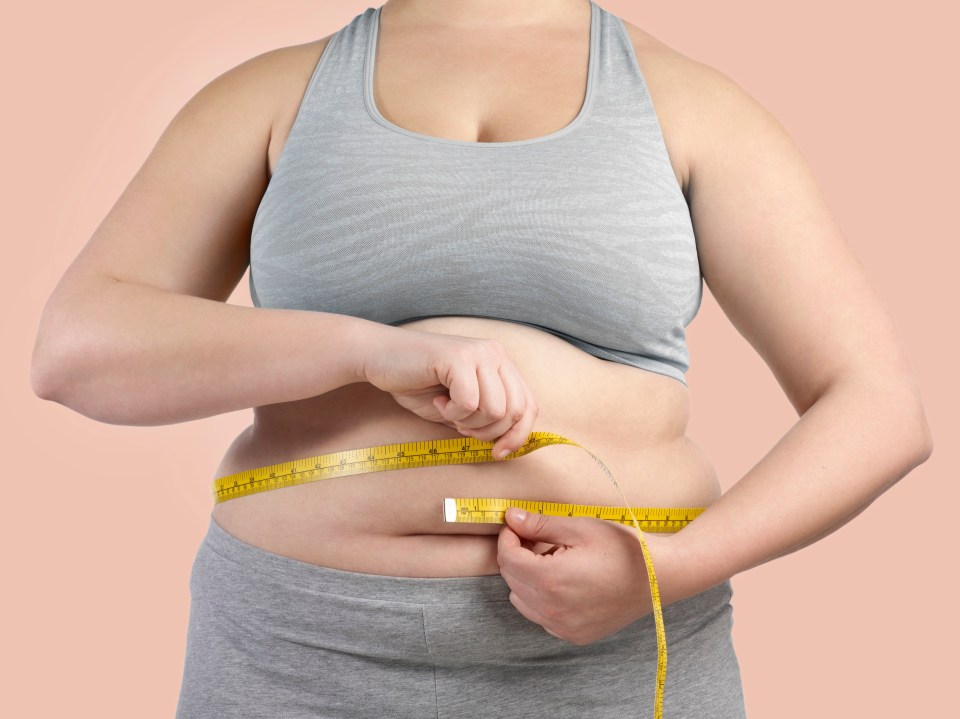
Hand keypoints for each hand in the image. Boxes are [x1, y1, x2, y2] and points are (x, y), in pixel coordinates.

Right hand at [360, 326, 538, 457]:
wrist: (380, 358)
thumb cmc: (419, 385)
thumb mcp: (461, 407)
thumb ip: (486, 419)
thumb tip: (509, 445)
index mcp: (501, 363)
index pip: (529, 405)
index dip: (519, 435)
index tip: (499, 453)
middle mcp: (496, 354)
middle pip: (515, 411)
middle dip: (488, 432)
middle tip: (460, 425)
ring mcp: (479, 353)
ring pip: (495, 410)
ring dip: (467, 422)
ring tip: (447, 409)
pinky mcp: (459, 357)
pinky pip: (469, 403)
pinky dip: (452, 413)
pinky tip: (438, 401)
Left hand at [497, 507, 678, 644]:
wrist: (660, 577)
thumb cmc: (623, 548)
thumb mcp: (580, 528)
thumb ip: (540, 524)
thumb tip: (511, 517)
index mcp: (550, 579)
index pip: (507, 559)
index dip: (508, 537)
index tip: (516, 525)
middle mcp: (552, 609)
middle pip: (511, 579)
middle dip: (516, 556)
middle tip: (536, 538)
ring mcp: (563, 627)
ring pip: (522, 601)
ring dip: (526, 579)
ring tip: (553, 561)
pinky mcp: (574, 635)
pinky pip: (541, 617)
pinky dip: (542, 599)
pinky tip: (564, 583)